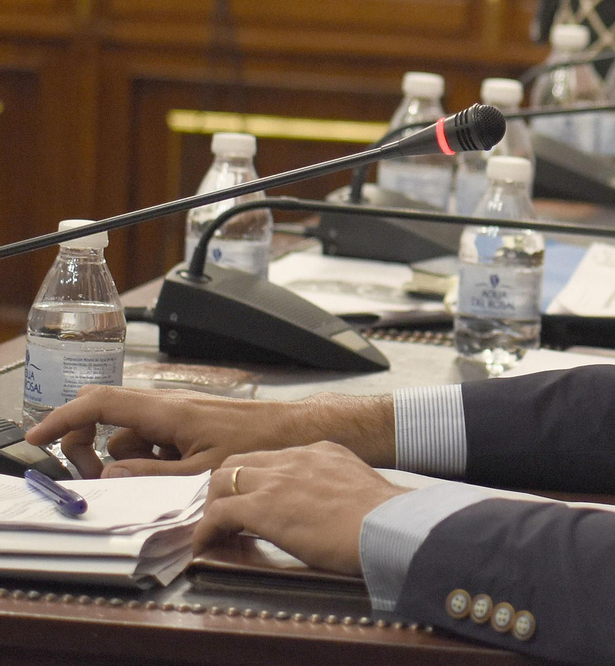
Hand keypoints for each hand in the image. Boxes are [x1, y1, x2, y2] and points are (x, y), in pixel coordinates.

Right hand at [23, 386, 394, 478]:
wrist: (303, 432)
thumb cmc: (263, 443)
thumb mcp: (201, 471)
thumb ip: (150, 476)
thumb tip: (108, 476)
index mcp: (168, 411)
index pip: (100, 404)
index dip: (63, 419)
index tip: (37, 437)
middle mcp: (171, 405)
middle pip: (109, 419)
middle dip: (95, 448)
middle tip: (104, 479)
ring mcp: (183, 413)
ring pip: (133, 435)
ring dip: (131, 460)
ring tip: (158, 482)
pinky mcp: (195, 424)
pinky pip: (157, 439)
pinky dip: (154, 458)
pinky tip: (179, 477)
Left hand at [196, 442, 406, 576]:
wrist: (387, 524)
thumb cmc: (385, 516)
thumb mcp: (362, 488)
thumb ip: (341, 490)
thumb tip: (338, 511)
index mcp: (323, 452)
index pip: (274, 457)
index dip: (258, 478)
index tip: (255, 498)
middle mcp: (296, 458)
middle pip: (240, 461)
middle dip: (227, 485)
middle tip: (226, 512)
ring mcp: (277, 480)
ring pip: (222, 480)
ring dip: (213, 505)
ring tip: (213, 529)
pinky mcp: (262, 507)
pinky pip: (218, 514)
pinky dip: (206, 531)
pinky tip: (205, 547)